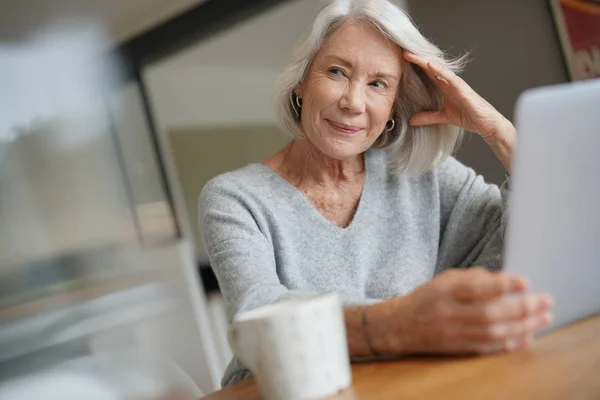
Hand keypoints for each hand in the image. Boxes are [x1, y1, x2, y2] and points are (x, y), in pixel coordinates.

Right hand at [368, 268, 552, 354]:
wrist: (401, 325)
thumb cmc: (428, 298)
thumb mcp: (445, 279)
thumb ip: (473, 278)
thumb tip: (505, 279)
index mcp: (445, 291)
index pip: (476, 287)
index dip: (501, 284)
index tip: (524, 281)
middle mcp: (449, 313)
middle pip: (490, 313)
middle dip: (522, 308)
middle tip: (545, 301)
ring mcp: (454, 333)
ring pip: (493, 332)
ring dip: (523, 326)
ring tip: (543, 318)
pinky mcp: (458, 348)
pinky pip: (488, 347)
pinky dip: (509, 343)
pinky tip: (526, 337)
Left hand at [403, 52, 515, 169]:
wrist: (486, 123)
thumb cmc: (469, 116)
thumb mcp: (443, 117)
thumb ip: (428, 117)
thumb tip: (411, 121)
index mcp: (445, 86)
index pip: (427, 72)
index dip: (415, 65)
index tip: (401, 59)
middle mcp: (449, 82)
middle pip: (430, 67)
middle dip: (417, 59)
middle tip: (401, 51)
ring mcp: (457, 84)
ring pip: (438, 68)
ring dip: (423, 61)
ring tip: (410, 55)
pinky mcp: (463, 89)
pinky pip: (449, 77)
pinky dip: (439, 70)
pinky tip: (429, 64)